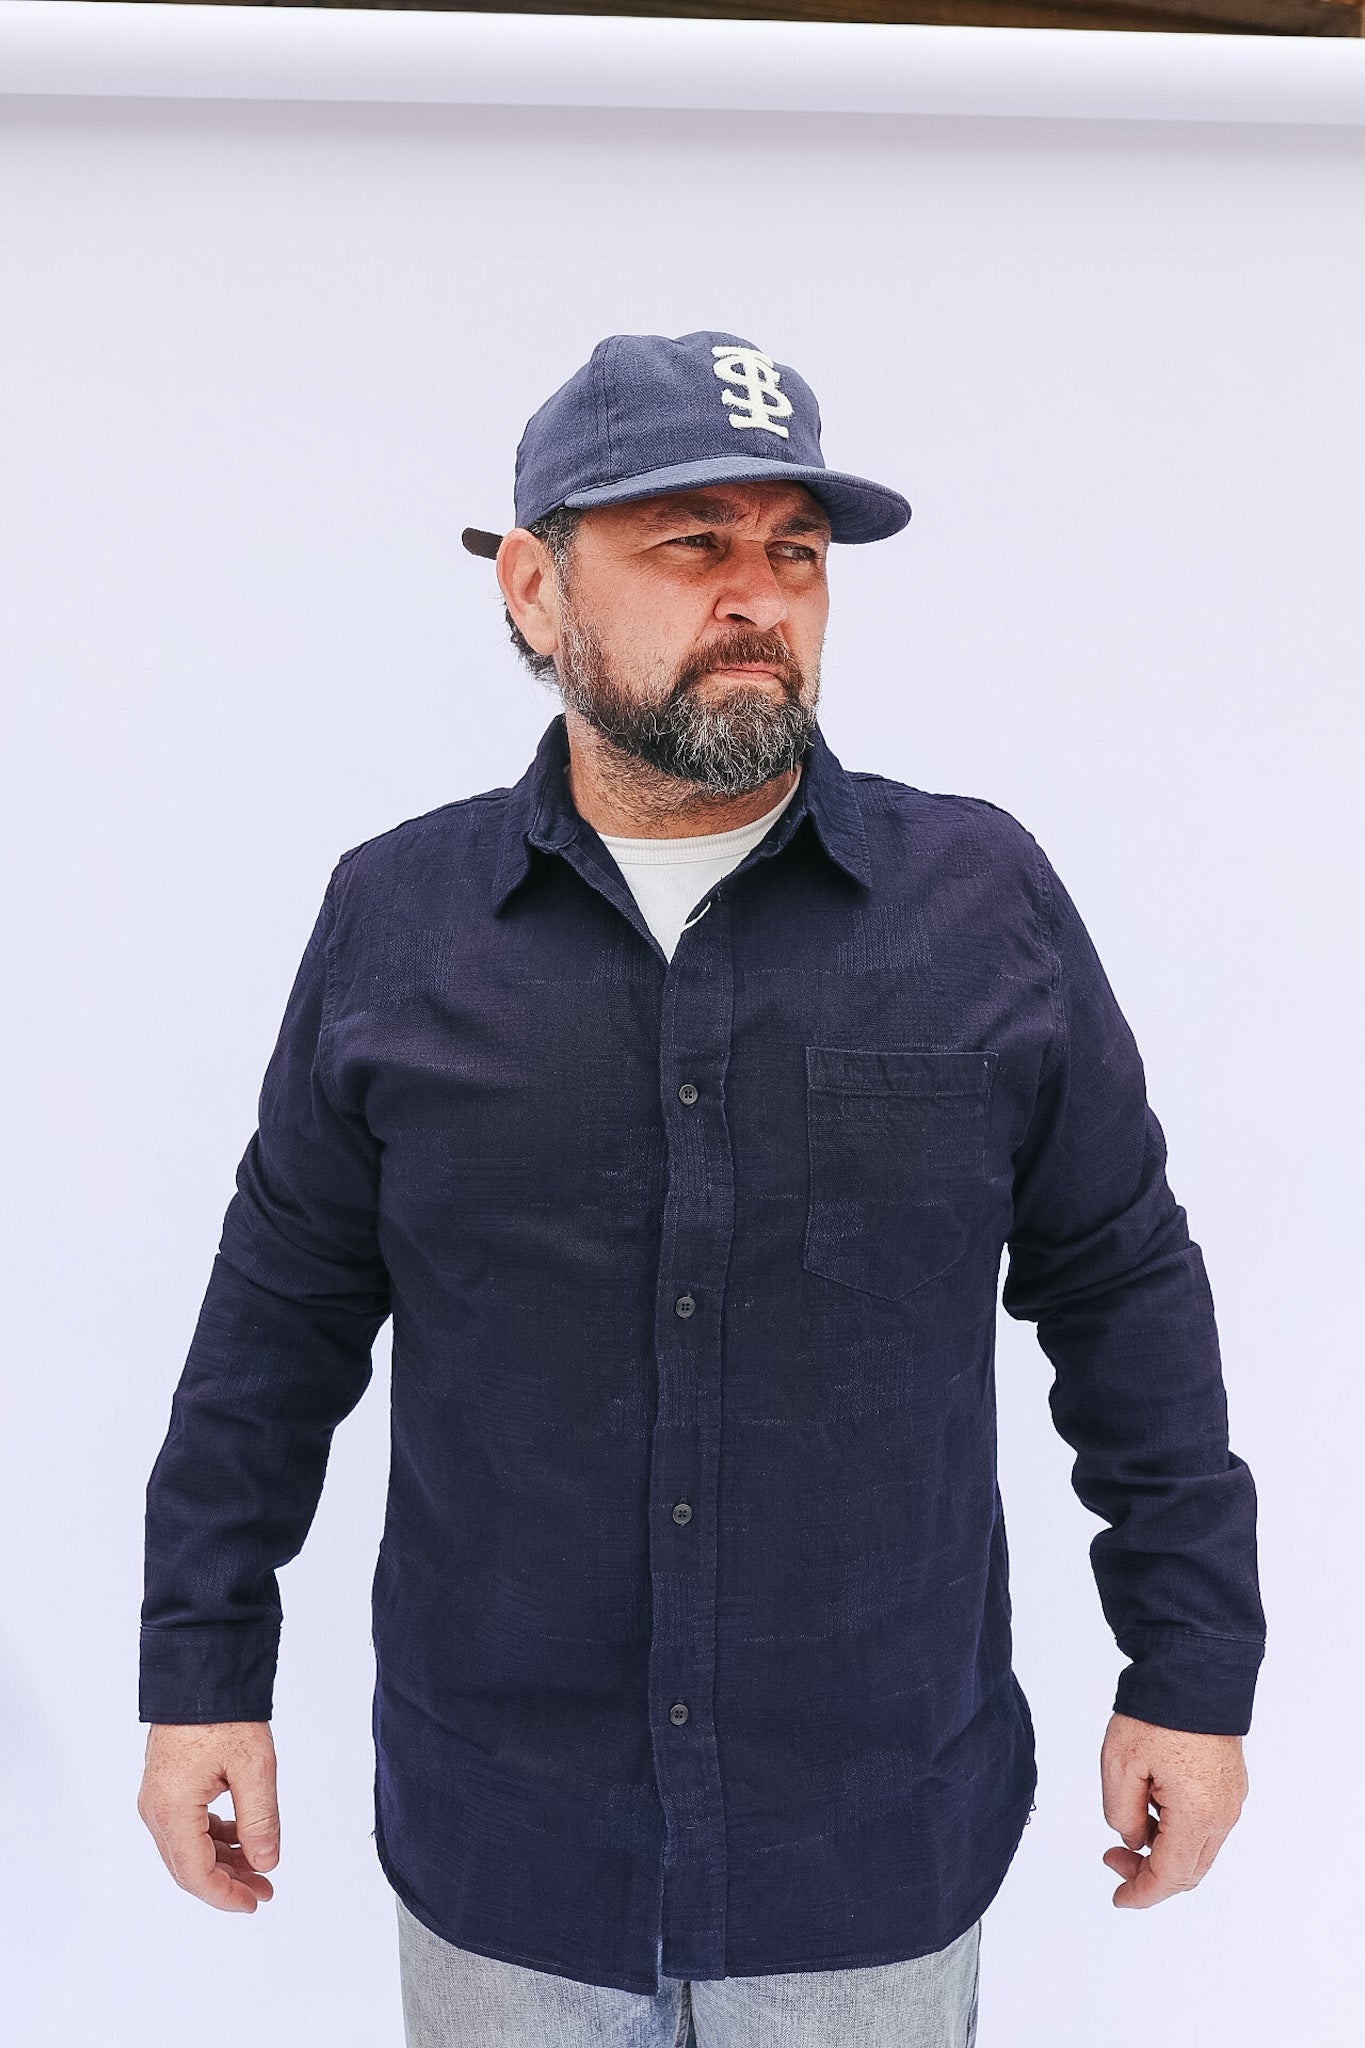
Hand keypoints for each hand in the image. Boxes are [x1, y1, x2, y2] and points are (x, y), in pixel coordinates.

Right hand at [138, 1720, 279, 1912]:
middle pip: (188, 1866)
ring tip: (260, 1864)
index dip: (226, 1895)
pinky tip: (241, 1835)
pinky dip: (214, 1838)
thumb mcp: (254, 1767)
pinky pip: (187, 1826)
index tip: (256, 1901)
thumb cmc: (223, 1713)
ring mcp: (157, 1798)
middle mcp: (156, 1809)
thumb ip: (260, 1820)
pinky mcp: (165, 1786)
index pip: (196, 1874)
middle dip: (227, 1882)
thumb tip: (267, 1863)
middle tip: (265, 1887)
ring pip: (187, 1848)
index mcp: (172, 1809)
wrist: (199, 1670)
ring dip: (223, 1860)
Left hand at [1099, 1710, 1246, 1908]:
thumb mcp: (1120, 1766)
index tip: (1119, 1899)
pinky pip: (1206, 1824)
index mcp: (1197, 1815)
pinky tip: (1152, 1808)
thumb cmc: (1157, 1714)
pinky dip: (1178, 1831)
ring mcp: (1231, 1798)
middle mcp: (1223, 1814)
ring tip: (1129, 1826)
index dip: (1141, 1893)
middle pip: (1189, 1870)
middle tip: (1113, 1858)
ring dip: (1164, 1851)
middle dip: (1149, 1875)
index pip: (1170, 1876)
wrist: (1194, 1670)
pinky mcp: (1231, 1783)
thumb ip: (1121, 1814)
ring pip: (1198, 1848)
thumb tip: (1134, 1838)